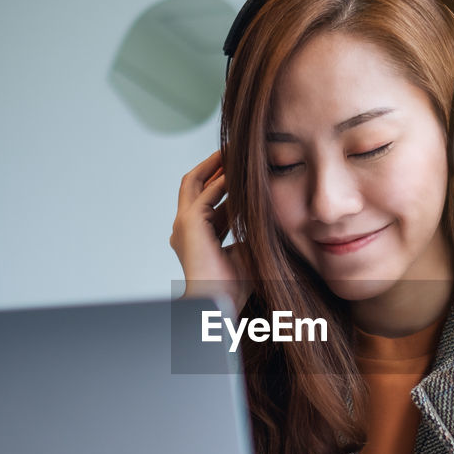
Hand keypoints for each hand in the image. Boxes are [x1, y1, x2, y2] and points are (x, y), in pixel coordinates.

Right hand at [169, 149, 251, 312]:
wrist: (220, 304)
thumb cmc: (234, 287)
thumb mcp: (248, 250)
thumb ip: (251, 230)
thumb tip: (271, 215)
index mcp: (198, 234)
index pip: (210, 200)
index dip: (227, 184)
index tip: (245, 170)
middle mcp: (185, 227)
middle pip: (195, 184)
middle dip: (214, 165)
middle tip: (233, 149)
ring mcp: (183, 224)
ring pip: (194, 182)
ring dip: (213, 165)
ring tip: (231, 150)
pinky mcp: (188, 224)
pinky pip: (205, 194)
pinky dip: (222, 182)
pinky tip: (238, 173)